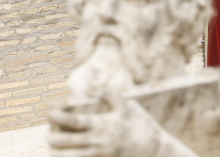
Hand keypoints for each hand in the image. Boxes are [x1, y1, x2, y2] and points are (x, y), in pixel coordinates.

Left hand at [48, 96, 190, 156]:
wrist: (153, 148)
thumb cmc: (140, 124)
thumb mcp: (128, 107)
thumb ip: (112, 96)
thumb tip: (96, 88)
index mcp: (104, 124)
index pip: (75, 120)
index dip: (58, 116)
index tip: (50, 111)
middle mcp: (99, 140)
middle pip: (67, 141)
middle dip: (52, 138)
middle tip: (48, 134)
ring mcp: (100, 153)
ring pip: (70, 156)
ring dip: (58, 153)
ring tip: (53, 149)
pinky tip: (66, 156)